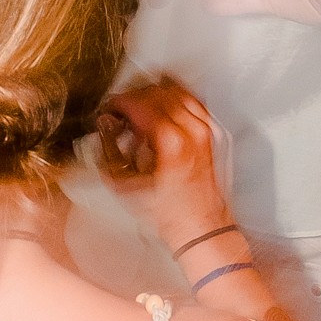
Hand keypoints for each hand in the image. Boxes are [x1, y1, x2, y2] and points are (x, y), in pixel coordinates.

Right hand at [95, 76, 221, 211]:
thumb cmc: (171, 213)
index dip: (120, 102)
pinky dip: (177, 100)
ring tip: (143, 108)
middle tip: (122, 110)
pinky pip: (196, 102)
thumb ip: (109, 154)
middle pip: (158, 93)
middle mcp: (193, 131)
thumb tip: (103, 132)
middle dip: (135, 98)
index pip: (140, 104)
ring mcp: (208, 131)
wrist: (202, 228)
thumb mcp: (127, 187)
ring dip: (155, 95)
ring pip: (178, 92)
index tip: (111, 108)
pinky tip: (166, 110)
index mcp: (171, 142)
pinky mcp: (217, 134)